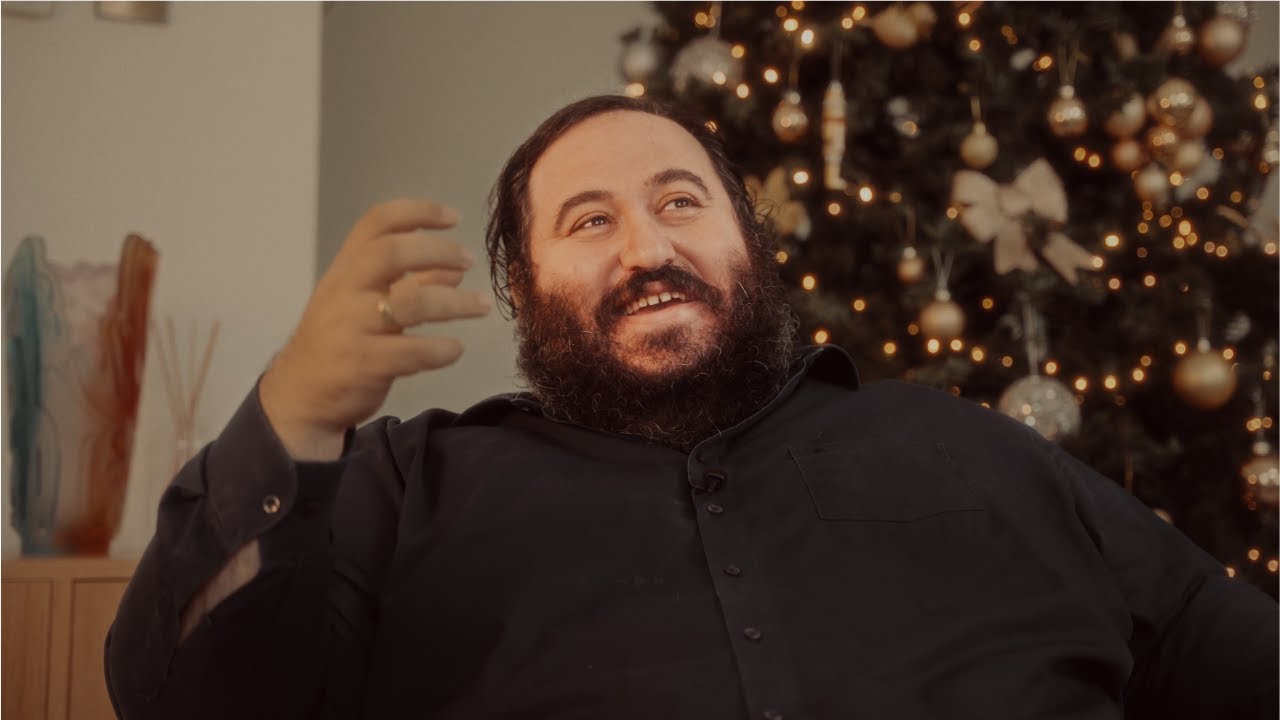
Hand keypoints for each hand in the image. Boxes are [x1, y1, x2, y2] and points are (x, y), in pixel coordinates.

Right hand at [259, 199, 491, 459]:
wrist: (300, 395)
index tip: (454, 217)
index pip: (377, 223)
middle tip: (468, 259)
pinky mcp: (361, 364)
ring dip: (454, 302)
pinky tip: (455, 349)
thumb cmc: (339, 342)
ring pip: (409, 303)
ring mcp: (351, 327)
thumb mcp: (367, 304)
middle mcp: (345, 291)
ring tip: (481, 305)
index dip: (417, 212)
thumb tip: (455, 268)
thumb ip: (410, 284)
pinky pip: (410, 352)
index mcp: (345, 269)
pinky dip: (440, 349)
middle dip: (437, 250)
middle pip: (391, 252)